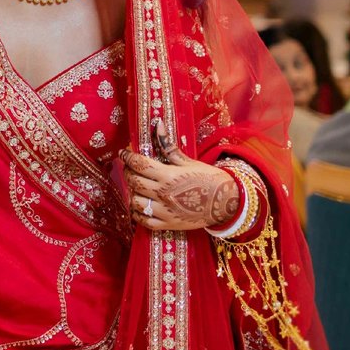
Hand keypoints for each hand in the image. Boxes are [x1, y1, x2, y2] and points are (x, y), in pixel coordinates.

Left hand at [122, 122, 240, 232]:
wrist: (226, 202)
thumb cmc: (208, 178)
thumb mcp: (188, 161)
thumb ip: (168, 146)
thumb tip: (157, 124)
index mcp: (168, 175)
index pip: (139, 164)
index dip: (127, 156)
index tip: (123, 153)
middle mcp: (163, 193)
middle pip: (134, 181)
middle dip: (129, 173)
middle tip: (132, 169)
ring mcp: (164, 211)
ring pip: (135, 202)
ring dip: (133, 193)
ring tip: (138, 187)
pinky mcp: (168, 224)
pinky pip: (144, 221)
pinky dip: (138, 214)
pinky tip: (140, 206)